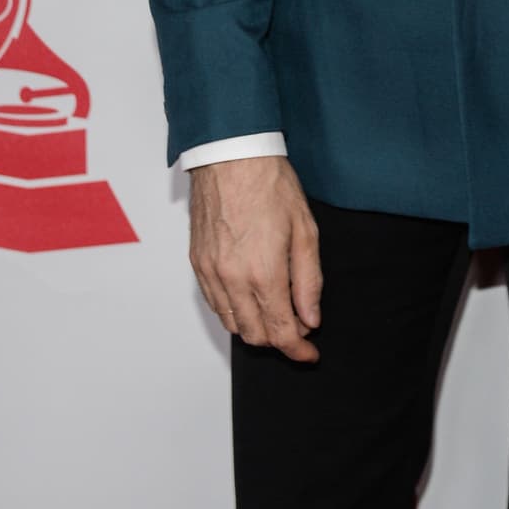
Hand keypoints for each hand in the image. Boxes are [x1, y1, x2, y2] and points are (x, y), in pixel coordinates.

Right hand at [188, 154, 322, 361]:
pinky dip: (233, 312)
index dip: (299, 350)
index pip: (281, 332)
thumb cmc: (270, 184)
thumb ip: (308, 280)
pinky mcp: (197, 263)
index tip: (310, 354)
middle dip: (279, 340)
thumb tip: (311, 319)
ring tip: (277, 311)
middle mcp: (232, 280)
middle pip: (255, 336)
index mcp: (263, 274)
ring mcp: (211, 273)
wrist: (231, 155)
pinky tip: (250, 298)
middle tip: (300, 327)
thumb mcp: (305, 229)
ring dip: (256, 328)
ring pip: (232, 324)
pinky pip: (214, 304)